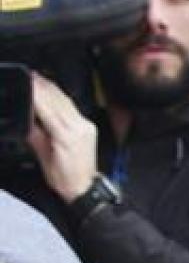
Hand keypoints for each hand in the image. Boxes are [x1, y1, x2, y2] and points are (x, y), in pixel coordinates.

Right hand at [27, 73, 97, 203]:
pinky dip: (61, 98)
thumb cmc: (64, 178)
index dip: (35, 93)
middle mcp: (79, 128)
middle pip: (58, 100)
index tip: (26, 82)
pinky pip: (73, 108)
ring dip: (51, 88)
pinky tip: (53, 92)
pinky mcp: (88, 127)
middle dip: (42, 85)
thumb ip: (35, 134)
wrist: (85, 188)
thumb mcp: (42, 157)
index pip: (47, 107)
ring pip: (66, 101)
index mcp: (66, 136)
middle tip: (29, 74)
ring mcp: (86, 126)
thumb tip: (27, 117)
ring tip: (37, 78)